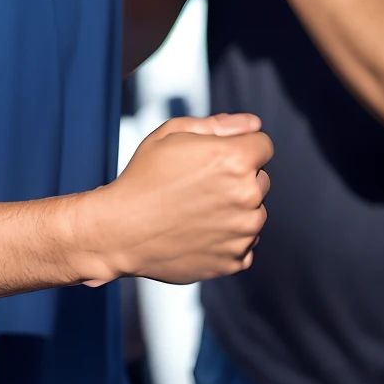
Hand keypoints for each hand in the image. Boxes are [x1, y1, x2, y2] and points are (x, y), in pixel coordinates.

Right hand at [80, 112, 272, 282]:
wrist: (120, 231)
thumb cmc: (143, 177)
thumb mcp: (171, 134)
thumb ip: (218, 125)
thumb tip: (253, 124)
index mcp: (234, 159)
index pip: (263, 145)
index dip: (240, 146)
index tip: (216, 156)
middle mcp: (247, 196)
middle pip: (261, 179)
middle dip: (239, 178)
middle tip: (199, 184)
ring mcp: (243, 232)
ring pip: (255, 213)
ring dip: (236, 210)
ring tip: (196, 210)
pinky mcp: (235, 260)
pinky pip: (245, 244)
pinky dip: (228, 239)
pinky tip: (198, 232)